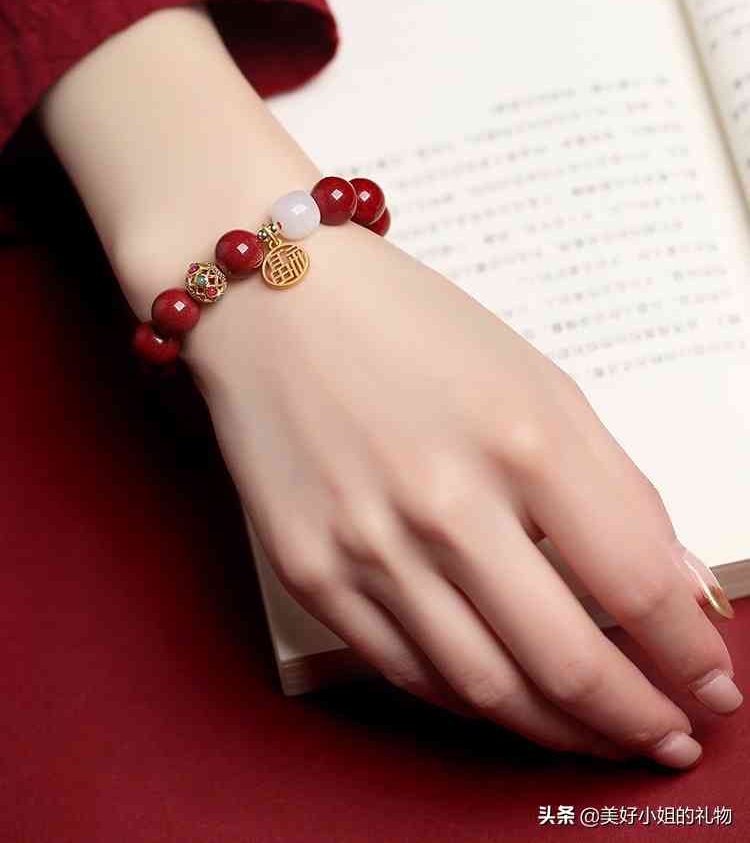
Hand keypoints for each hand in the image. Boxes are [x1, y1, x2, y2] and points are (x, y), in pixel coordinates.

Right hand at [182, 215, 740, 769]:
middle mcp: (443, 501)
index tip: (710, 687)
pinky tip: (509, 702)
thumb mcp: (536, 381)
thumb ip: (615, 488)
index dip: (686, 654)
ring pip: (485, 688)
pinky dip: (473, 703)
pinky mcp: (310, 572)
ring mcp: (367, 544)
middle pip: (565, 661)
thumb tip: (677, 589)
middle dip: (636, 720)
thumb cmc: (412, 328)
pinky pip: (407, 671)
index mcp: (521, 436)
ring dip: (560, 732)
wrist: (275, 305)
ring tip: (599, 738)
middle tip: (669, 740)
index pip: (633, 583)